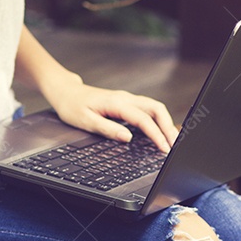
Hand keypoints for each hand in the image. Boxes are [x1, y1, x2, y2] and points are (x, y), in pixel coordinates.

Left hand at [46, 80, 179, 152]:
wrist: (66, 92)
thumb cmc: (72, 106)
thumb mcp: (85, 121)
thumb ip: (108, 129)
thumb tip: (128, 138)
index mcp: (117, 103)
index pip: (144, 119)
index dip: (156, 135)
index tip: (164, 148)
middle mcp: (126, 98)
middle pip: (157, 109)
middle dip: (169, 127)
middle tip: (174, 146)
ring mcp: (128, 99)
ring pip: (155, 108)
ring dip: (166, 123)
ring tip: (172, 140)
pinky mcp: (127, 102)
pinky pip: (148, 109)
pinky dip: (158, 120)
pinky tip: (160, 130)